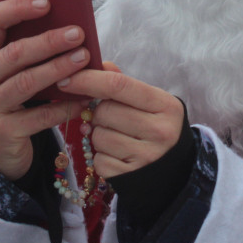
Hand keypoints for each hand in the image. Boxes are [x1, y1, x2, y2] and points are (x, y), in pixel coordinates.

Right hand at [0, 0, 91, 180]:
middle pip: (13, 53)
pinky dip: (64, 106)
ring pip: (25, 82)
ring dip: (58, 68)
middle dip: (48, 41)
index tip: (46, 2)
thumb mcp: (13, 75)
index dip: (17, 8)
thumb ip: (30, 54)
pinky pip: (38, 116)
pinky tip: (84, 98)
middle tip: (78, 33)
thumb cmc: (13, 103)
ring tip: (84, 58)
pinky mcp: (0, 134)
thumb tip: (71, 28)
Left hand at [57, 62, 184, 178]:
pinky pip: (98, 160)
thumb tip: (99, 65)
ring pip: (98, 137)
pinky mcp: (131, 177)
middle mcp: (159, 131)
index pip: (119, 86)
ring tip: (117, 136)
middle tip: (110, 117)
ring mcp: (146, 156)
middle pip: (105, 112)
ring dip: (98, 135)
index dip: (89, 79)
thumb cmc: (156, 125)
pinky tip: (118, 154)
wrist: (175, 168)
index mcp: (165, 105)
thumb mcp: (150, 101)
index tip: (66, 79)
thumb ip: (123, 82)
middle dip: (98, 112)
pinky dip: (101, 156)